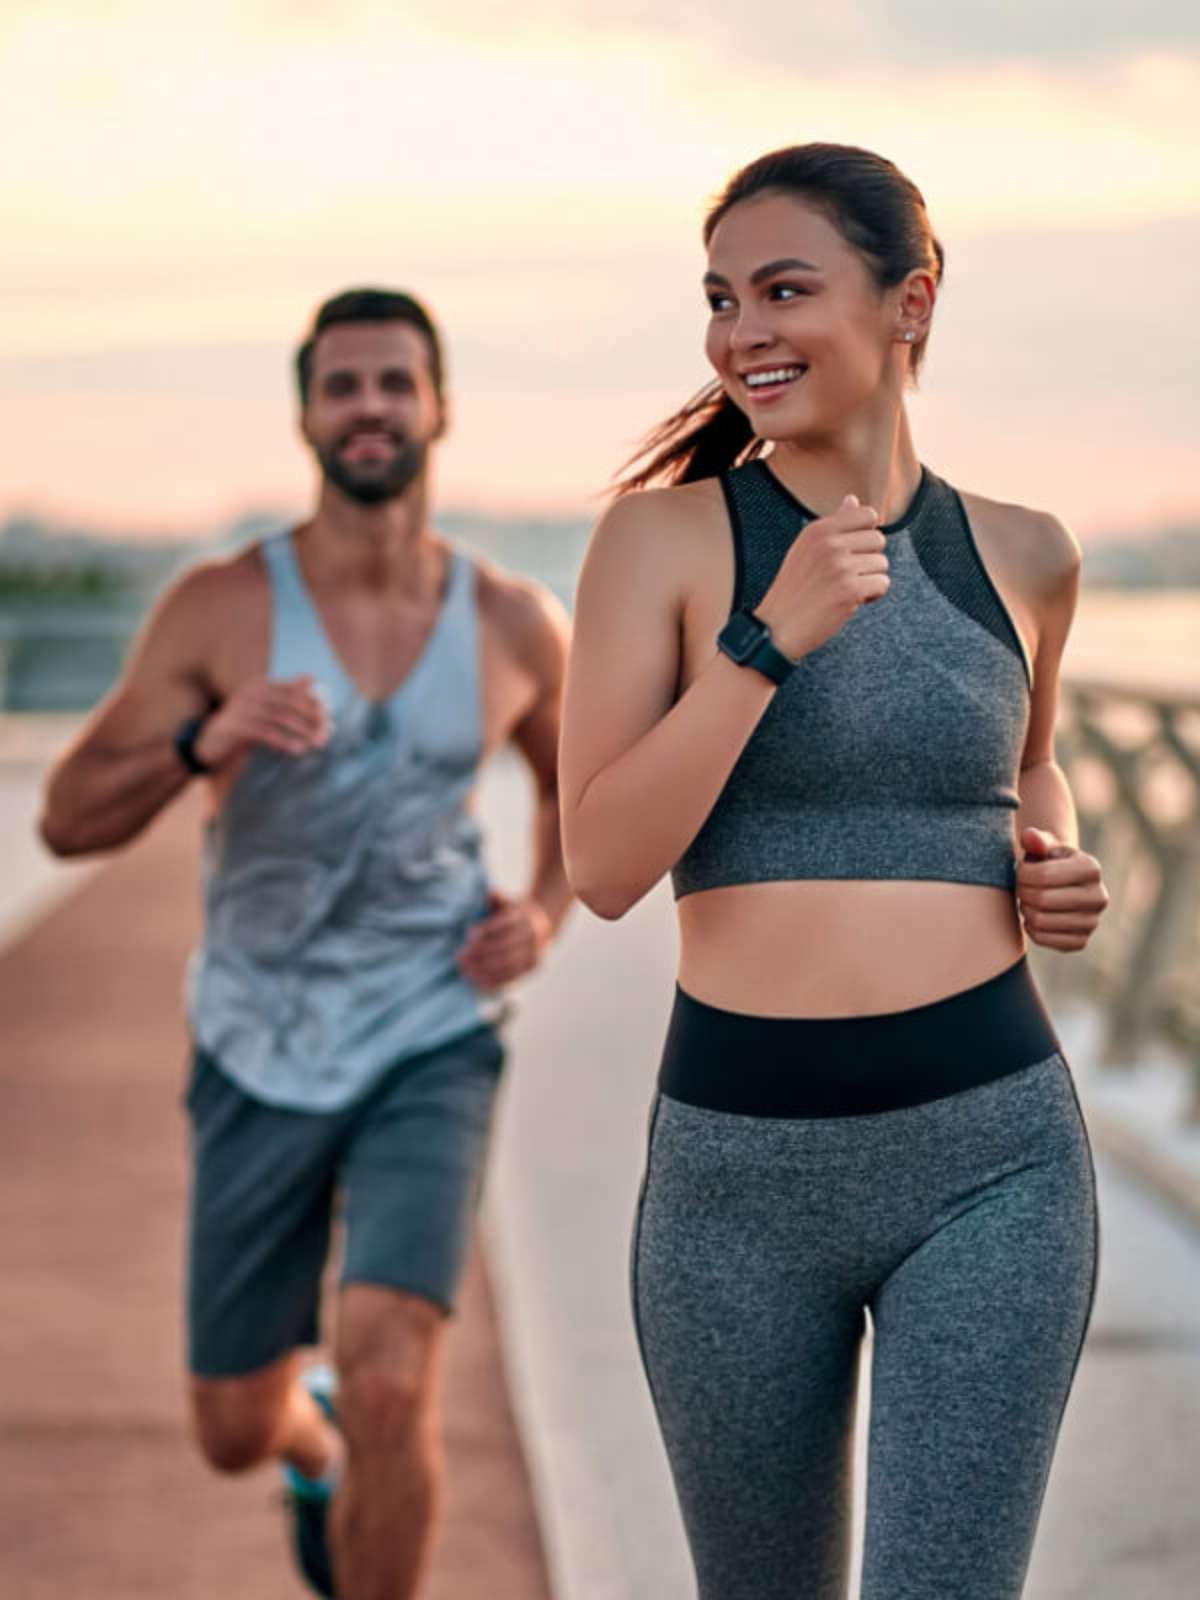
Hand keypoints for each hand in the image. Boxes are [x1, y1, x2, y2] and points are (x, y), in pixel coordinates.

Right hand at [194, 675, 331, 769]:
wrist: (210, 743)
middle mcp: (251, 692)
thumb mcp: (268, 714)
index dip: (313, 701)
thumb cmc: (245, 728)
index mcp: (262, 685)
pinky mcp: (233, 725)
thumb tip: (315, 685)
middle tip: (327, 732)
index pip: (294, 689)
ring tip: (318, 742)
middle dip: (311, 717)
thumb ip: (289, 702)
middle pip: (289, 701)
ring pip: (279, 716)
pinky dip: (283, 740)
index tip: (329, 716)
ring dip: (302, 730)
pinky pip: (264, 731)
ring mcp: (240, 707)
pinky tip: (298, 749)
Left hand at [456, 890, 552, 991]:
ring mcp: (534, 953)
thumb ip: (495, 899)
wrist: (543, 923)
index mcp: (524, 917)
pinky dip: (493, 981)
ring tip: (465, 970)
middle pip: (504, 947)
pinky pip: (511, 977)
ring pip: (507, 965)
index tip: (468, 935)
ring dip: (483, 969)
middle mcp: (532, 936)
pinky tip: (477, 981)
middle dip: (480, 954)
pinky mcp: (531, 968)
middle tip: (460, 956)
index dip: (486, 931)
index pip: (504, 925)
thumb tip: (485, 895)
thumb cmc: (515, 912)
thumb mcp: (507, 902)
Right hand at [755, 494, 889, 660]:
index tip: (853, 552)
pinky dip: (872, 595)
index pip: (867, 514)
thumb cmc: (794, 590)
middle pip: (878, 540)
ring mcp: (840, 566)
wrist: (777, 628)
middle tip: (847, 576)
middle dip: (868, 560)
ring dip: (870, 580)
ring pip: (882, 564)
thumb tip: (853, 499)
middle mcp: (829, 544)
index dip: (867, 535)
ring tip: (845, 590)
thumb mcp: (806, 549)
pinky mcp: (850, 590)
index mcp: (818, 530)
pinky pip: (882, 584)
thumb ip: (833, 525)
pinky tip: (851, 602)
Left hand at [1017, 827, 1108, 952]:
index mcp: (1091, 868)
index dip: (1022, 874)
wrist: (1060, 886)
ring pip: (1041, 921)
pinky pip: (1043, 938)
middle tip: (1022, 888)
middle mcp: (1099, 896)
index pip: (1043, 875)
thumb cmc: (1048, 862)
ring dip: (1026, 910)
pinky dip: (1031, 928)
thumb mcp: (1044, 847)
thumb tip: (1030, 836)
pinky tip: (1035, 916)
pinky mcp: (1081, 941)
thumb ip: (1035, 840)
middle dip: (1023, 892)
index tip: (1021, 871)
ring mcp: (1093, 922)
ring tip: (1028, 900)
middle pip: (1042, 899)